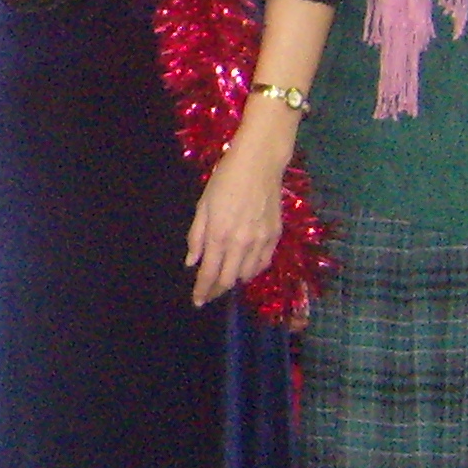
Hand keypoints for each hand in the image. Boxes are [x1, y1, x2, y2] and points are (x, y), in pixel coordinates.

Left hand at [182, 128, 289, 305]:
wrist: (259, 165)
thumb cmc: (224, 181)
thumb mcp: (202, 207)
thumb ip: (196, 237)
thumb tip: (192, 262)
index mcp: (218, 235)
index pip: (209, 273)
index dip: (202, 291)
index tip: (197, 302)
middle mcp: (241, 243)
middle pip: (228, 279)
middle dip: (217, 290)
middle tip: (209, 293)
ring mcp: (261, 241)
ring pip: (247, 275)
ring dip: (234, 280)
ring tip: (225, 279)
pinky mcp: (276, 236)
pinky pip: (263, 263)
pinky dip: (252, 270)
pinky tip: (244, 267)